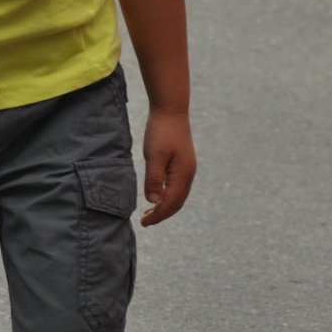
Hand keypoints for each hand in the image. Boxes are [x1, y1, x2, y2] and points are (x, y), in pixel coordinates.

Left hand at [140, 109, 194, 226]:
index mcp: (183, 174)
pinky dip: (168, 195)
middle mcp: (188, 174)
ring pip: (178, 195)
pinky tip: (158, 194)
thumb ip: (154, 178)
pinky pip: (177, 186)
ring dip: (165, 206)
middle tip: (145, 222)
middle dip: (162, 214)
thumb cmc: (161, 131)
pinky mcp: (183, 162)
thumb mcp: (154, 154)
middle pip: (177, 202)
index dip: (157, 215)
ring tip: (150, 212)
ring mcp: (188, 168)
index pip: (170, 203)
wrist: (171, 109)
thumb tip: (153, 201)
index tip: (143, 223)